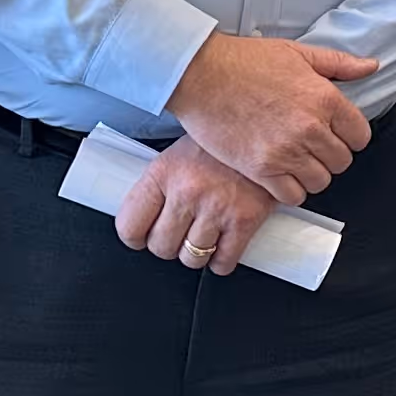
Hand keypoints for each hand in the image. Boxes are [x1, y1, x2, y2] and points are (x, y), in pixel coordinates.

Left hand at [113, 138, 280, 276]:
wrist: (265, 133)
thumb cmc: (218, 147)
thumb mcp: (177, 155)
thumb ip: (158, 188)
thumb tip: (142, 220)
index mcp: (163, 173)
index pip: (129, 226)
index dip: (135, 237)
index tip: (143, 237)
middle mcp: (187, 192)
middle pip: (161, 247)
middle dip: (169, 246)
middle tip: (179, 234)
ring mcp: (216, 208)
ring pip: (192, 258)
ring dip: (196, 254)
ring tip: (203, 236)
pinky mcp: (244, 220)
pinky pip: (223, 262)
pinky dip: (221, 261)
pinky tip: (223, 245)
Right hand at [164, 32, 376, 202]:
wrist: (201, 74)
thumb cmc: (244, 61)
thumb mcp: (298, 53)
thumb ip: (339, 64)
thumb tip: (371, 66)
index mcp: (324, 98)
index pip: (361, 136)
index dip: (349, 136)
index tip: (336, 133)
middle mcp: (310, 128)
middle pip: (342, 162)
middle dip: (330, 155)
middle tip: (312, 146)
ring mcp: (286, 151)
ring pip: (320, 182)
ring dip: (311, 174)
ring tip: (296, 160)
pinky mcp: (261, 169)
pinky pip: (292, 196)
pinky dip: (290, 189)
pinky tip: (280, 173)